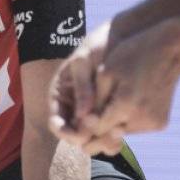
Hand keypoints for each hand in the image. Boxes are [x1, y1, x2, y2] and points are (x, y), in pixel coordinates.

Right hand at [49, 21, 112, 146]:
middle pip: (75, 137)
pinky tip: (123, 131)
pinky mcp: (109, 114)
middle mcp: (73, 110)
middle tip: (103, 137)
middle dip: (88, 140)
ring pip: (92, 138)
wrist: (122, 37)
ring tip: (115, 135)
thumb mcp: (84, 61)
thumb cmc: (97, 45)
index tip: (83, 132)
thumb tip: (83, 116)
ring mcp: (91, 113)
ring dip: (102, 141)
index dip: (67, 133)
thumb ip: (83, 88)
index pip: (57, 124)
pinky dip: (114, 136)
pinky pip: (107, 132)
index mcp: (60, 98)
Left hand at [80, 24, 179, 154]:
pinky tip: (127, 105)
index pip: (95, 129)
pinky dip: (128, 121)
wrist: (171, 51)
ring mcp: (154, 123)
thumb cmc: (133, 55)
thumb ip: (93, 100)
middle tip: (86, 119)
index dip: (83, 126)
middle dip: (96, 130)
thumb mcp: (106, 72)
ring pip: (122, 133)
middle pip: (109, 136)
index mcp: (126, 104)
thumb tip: (82, 124)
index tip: (75, 118)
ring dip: (112, 125)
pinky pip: (136, 129)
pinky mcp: (161, 124)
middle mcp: (142, 118)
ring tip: (108, 108)